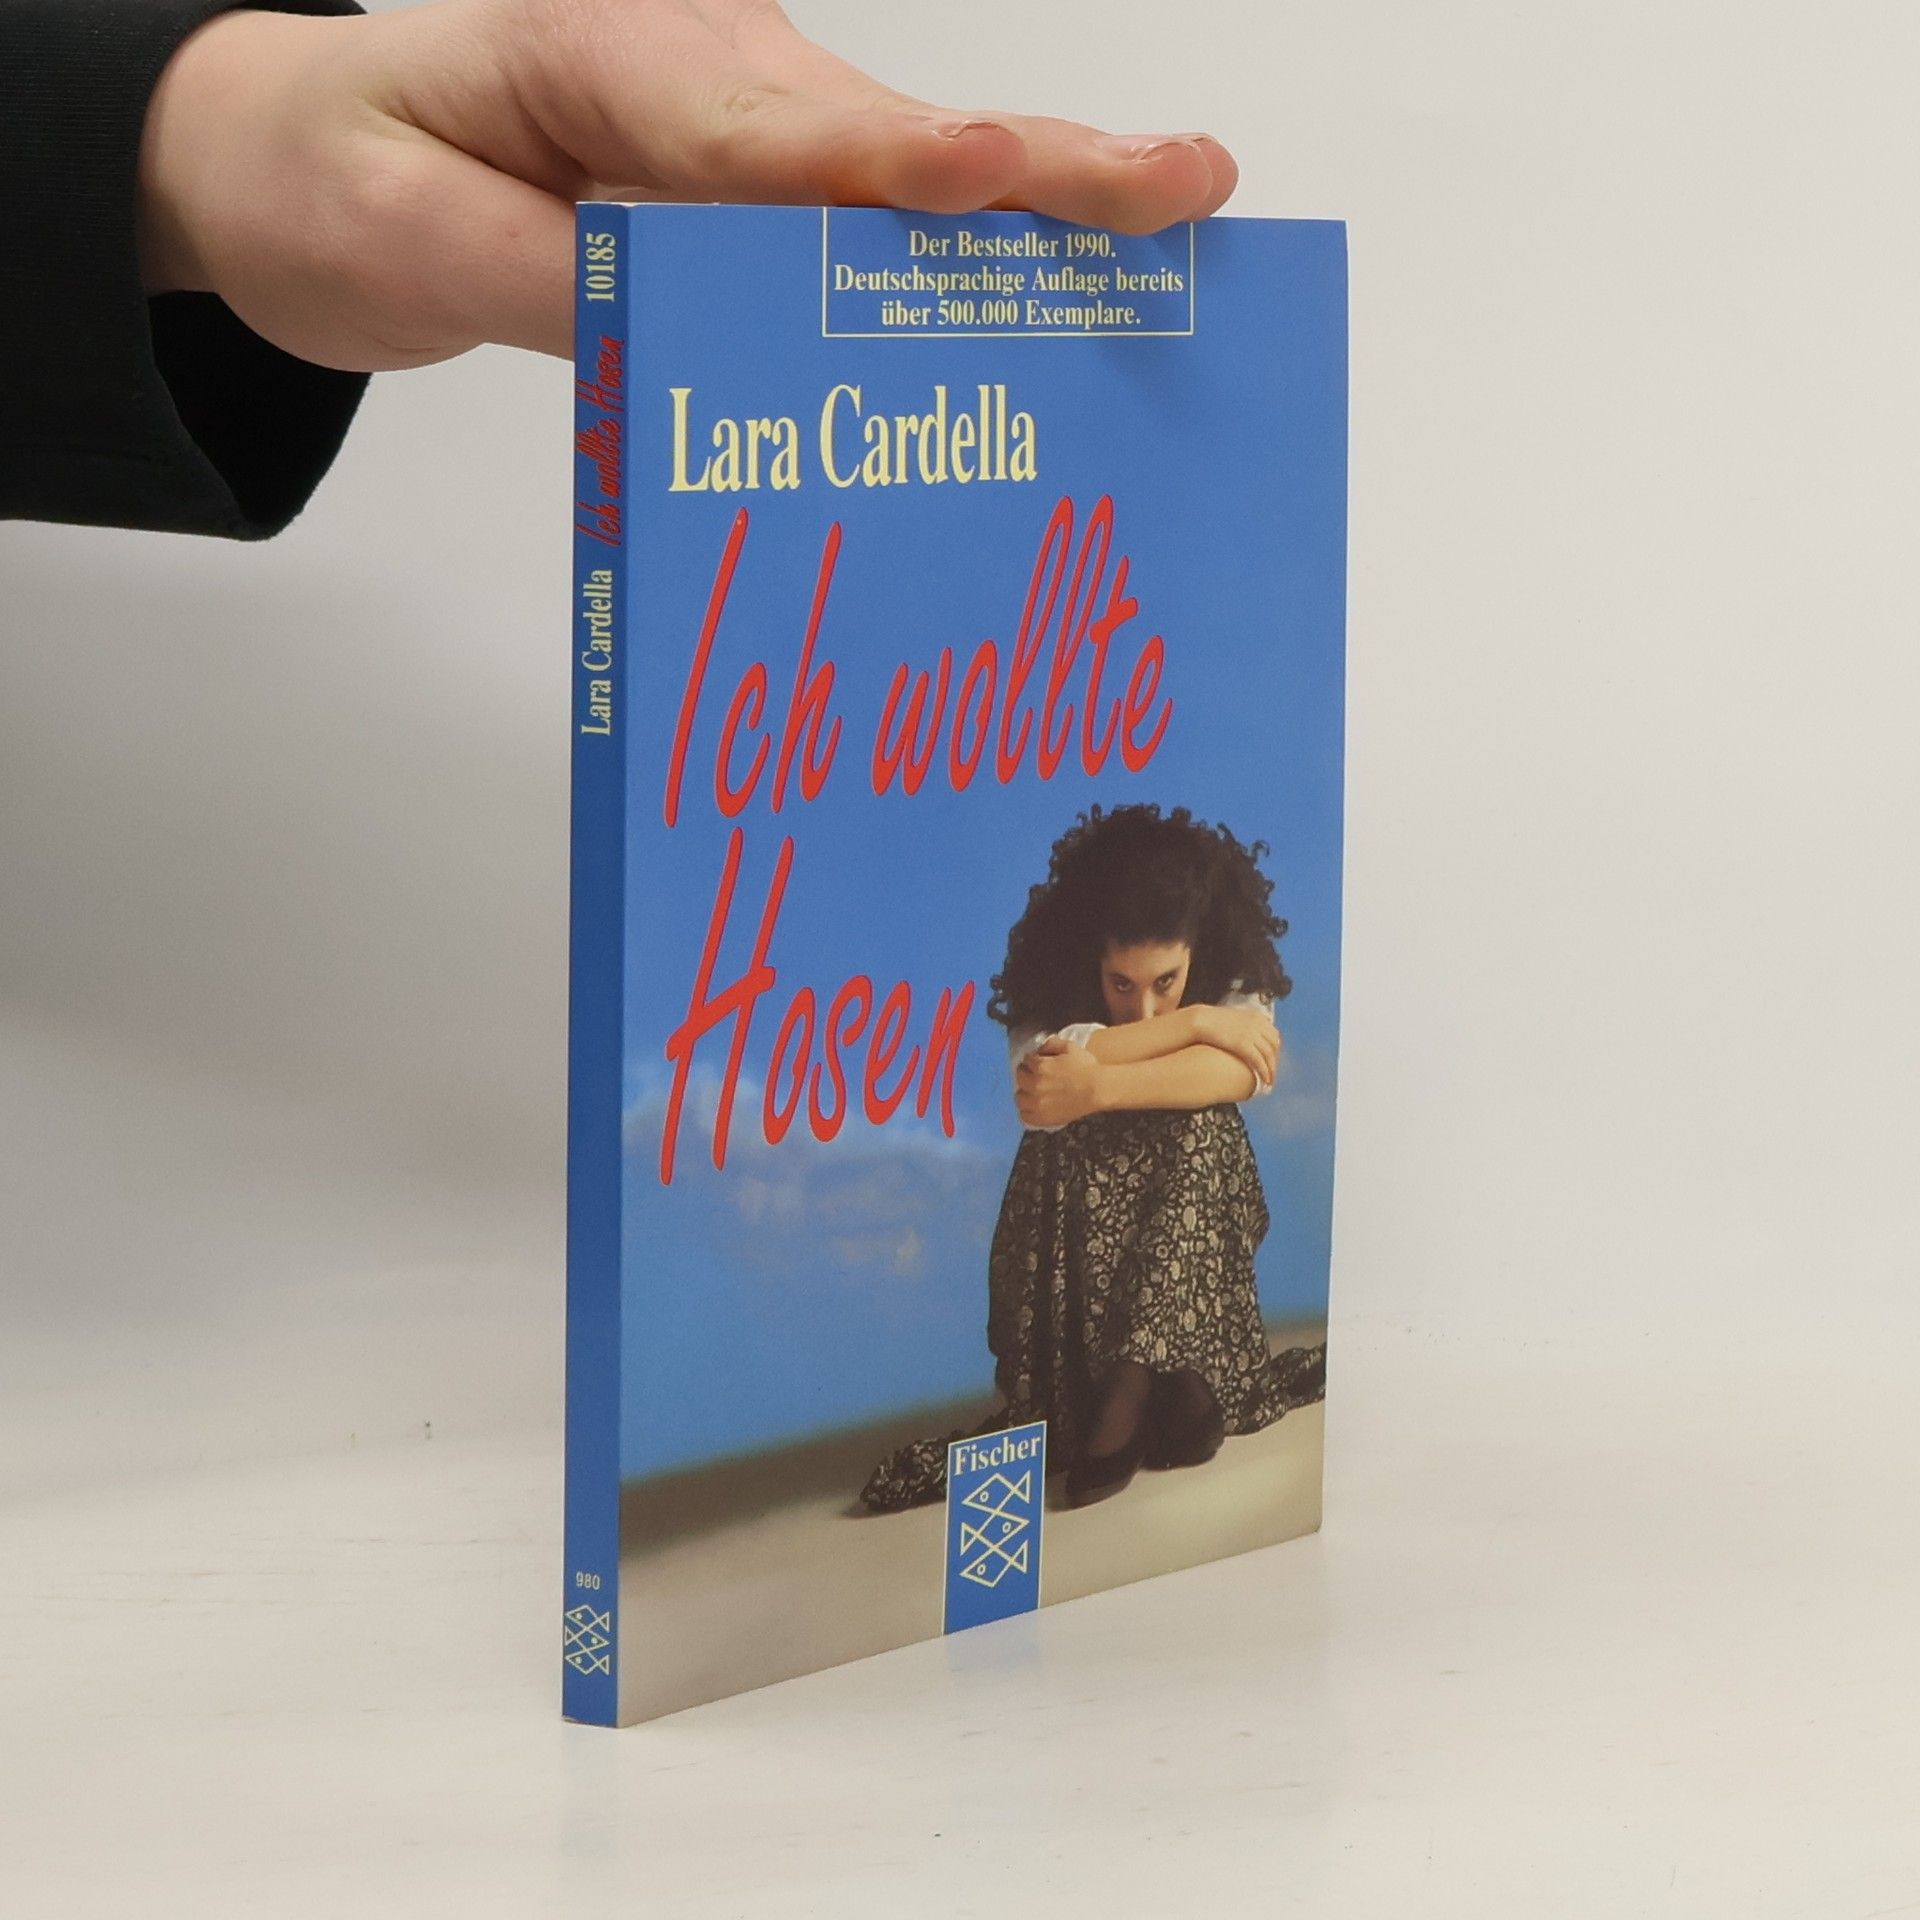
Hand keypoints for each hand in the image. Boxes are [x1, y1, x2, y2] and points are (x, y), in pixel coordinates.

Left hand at [136, 0, 1238, 371]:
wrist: (320, 148)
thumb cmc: (349, 171)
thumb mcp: (405, 238)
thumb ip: (546, 283)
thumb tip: (688, 334)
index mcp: (611, 54)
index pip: (767, 125)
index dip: (891, 164)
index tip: (997, 170)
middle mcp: (708, 74)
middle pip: (887, 139)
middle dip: (1040, 172)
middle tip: (1187, 186)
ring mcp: (746, 120)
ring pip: (903, 179)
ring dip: (1038, 213)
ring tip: (1179, 225)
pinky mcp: (759, 175)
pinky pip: (874, 221)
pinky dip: (972, 256)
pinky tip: (1067, 287)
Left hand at [1015, 1035, 1103, 1129]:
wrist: (1098, 1089)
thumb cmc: (1086, 1067)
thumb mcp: (1069, 1047)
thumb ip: (1050, 1044)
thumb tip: (1037, 1050)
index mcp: (1040, 1067)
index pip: (1026, 1062)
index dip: (1032, 1061)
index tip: (1036, 1063)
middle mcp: (1035, 1085)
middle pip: (1020, 1078)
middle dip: (1026, 1074)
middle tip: (1035, 1076)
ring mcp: (1037, 1103)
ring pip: (1019, 1097)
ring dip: (1024, 1092)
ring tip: (1033, 1092)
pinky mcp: (1042, 1118)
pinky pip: (1025, 1115)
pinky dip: (1027, 1110)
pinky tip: (1034, 1106)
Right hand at [1192, 1002, 1280, 1088]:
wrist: (1201, 1020)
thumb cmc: (1213, 1021)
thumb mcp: (1235, 1018)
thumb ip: (1246, 1025)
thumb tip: (1250, 1038)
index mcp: (1257, 1016)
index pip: (1274, 1035)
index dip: (1275, 1049)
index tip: (1272, 1059)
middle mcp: (1258, 1023)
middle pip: (1274, 1045)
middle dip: (1275, 1060)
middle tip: (1272, 1072)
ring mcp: (1251, 1033)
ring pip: (1269, 1054)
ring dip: (1272, 1069)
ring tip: (1270, 1080)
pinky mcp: (1243, 1044)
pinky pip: (1259, 1060)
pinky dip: (1264, 1071)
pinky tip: (1264, 1079)